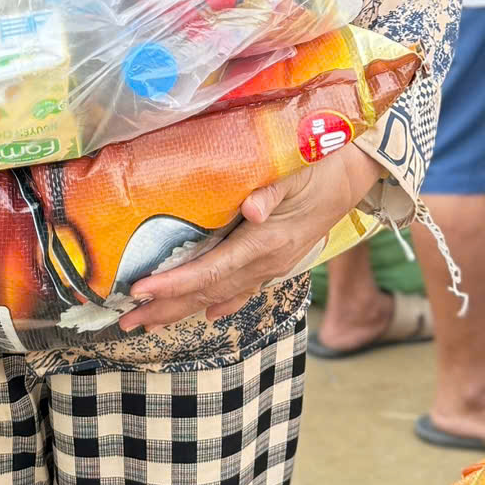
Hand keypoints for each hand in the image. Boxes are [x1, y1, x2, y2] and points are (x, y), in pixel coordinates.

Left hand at [117, 145, 378, 332]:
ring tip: (149, 322)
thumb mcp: (298, 169)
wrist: (358, 171)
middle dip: (166, 307)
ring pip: (221, 295)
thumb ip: (273, 191)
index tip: (139, 290)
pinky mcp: (279, 259)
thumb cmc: (322, 163)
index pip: (211, 270)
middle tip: (125, 321)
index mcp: (267, 242)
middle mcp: (268, 261)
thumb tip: (250, 210)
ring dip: (183, 309)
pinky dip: (222, 302)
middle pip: (209, 292)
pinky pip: (244, 289)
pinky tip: (207, 315)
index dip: (174, 283)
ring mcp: (275, 264)